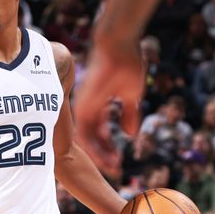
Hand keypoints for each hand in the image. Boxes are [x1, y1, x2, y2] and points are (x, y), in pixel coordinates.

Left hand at [75, 43, 143, 178]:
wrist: (118, 45)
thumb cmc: (126, 63)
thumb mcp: (130, 94)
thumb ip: (129, 114)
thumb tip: (131, 134)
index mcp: (96, 104)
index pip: (100, 131)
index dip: (109, 146)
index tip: (119, 160)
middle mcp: (86, 108)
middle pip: (92, 138)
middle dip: (104, 154)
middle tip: (116, 169)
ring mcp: (83, 107)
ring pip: (87, 140)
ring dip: (101, 155)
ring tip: (114, 167)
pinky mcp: (83, 106)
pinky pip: (85, 134)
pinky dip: (96, 148)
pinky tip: (107, 158)